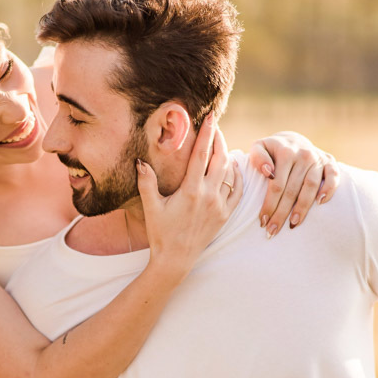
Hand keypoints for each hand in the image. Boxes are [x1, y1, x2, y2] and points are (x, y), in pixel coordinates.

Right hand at [137, 114, 241, 279]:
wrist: (175, 260)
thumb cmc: (161, 234)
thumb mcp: (151, 207)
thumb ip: (146, 182)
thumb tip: (140, 161)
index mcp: (191, 191)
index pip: (201, 155)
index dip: (206, 134)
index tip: (210, 117)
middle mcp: (209, 196)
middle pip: (219, 159)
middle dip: (218, 140)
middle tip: (215, 126)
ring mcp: (219, 206)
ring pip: (229, 174)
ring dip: (227, 156)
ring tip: (221, 144)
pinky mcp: (225, 216)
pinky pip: (237, 191)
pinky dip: (237, 177)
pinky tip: (233, 168)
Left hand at [249, 132, 339, 237]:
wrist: (293, 140)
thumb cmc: (272, 150)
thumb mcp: (259, 147)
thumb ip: (257, 157)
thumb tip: (267, 171)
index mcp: (285, 152)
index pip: (276, 184)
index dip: (269, 204)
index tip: (262, 221)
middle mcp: (303, 155)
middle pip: (292, 190)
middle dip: (281, 213)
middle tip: (273, 231)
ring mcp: (318, 159)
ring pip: (311, 187)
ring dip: (303, 207)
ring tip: (293, 223)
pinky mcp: (330, 161)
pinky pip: (333, 176)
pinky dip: (329, 189)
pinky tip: (320, 203)